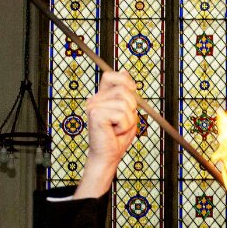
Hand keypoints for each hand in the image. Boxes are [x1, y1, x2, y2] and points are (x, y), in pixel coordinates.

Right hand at [75, 71, 138, 198]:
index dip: (124, 79)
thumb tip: (124, 71)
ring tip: (118, 129)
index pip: (110, 76)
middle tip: (123, 122)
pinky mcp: (96, 115)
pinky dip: (124, 126)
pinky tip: (114, 132)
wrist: (108, 156)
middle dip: (132, 107)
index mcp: (101, 97)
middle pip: (123, 90)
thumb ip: (126, 93)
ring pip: (125, 104)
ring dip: (128, 120)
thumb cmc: (117, 138)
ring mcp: (93, 106)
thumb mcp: (127, 112)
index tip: (132, 89)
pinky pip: (121, 115)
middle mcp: (94, 100)